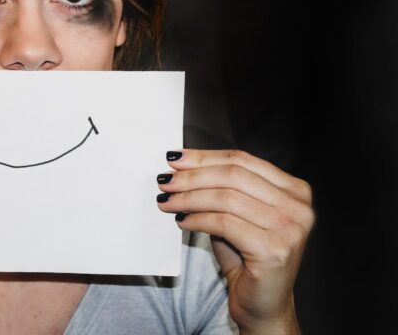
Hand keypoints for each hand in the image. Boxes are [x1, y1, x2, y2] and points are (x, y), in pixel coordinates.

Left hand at [156, 149, 313, 333]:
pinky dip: (197, 219)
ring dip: (189, 197)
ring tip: (167, 201)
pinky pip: (224, 223)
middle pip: (233, 175)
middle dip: (193, 176)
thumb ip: (220, 188)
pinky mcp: (274, 250)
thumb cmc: (247, 258)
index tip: (175, 159)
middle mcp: (298, 207)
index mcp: (294, 190)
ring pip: (226, 198)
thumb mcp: (236, 214)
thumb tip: (180, 166)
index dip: (204, 157)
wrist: (263, 305)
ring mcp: (290, 228)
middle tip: (165, 181)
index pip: (242, 160)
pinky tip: (181, 221)